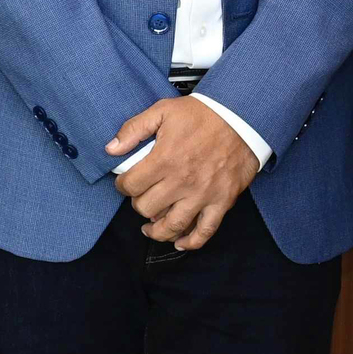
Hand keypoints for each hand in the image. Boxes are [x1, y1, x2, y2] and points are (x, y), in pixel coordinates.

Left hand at [107, 97, 260, 249]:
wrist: (241, 116)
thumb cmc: (202, 114)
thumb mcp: (162, 111)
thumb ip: (134, 129)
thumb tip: (111, 148)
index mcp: (165, 159)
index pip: (131, 185)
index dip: (122, 185)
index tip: (125, 183)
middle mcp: (182, 181)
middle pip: (147, 208)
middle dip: (138, 204)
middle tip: (141, 197)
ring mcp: (203, 194)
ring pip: (173, 226)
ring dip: (157, 231)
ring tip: (150, 228)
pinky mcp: (222, 201)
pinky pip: (206, 230)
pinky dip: (191, 242)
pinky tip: (179, 242)